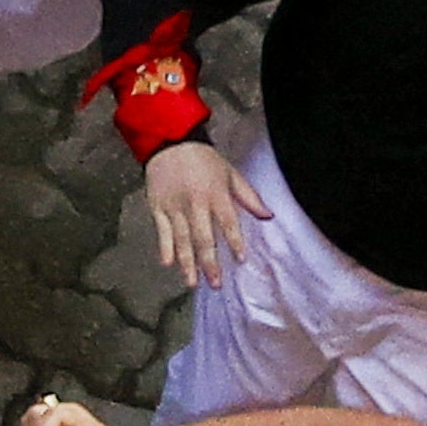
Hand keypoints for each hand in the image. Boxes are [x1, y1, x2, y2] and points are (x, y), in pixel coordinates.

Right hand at [139, 139, 263, 282]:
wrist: (171, 142)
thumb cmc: (203, 159)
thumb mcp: (230, 173)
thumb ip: (248, 196)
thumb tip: (268, 215)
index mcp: (215, 193)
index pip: (228, 222)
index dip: (235, 242)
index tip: (240, 260)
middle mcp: (195, 203)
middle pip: (203, 237)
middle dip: (210, 262)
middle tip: (215, 283)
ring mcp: (175, 207)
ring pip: (182, 240)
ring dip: (188, 263)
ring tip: (193, 282)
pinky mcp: (159, 208)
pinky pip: (163, 232)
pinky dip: (165, 248)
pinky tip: (168, 264)